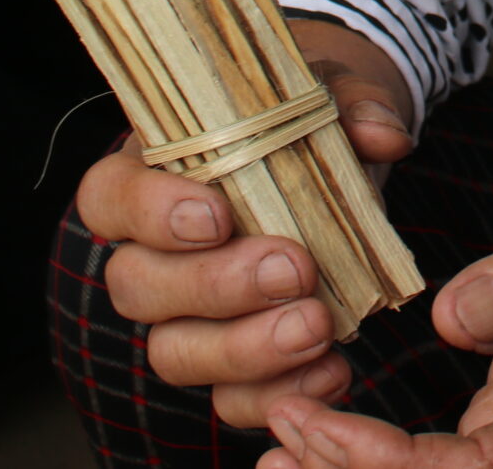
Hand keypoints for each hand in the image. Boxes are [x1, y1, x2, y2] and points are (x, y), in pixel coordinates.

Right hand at [77, 20, 417, 427]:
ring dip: (244, 349)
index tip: (215, 215)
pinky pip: (229, 399)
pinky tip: (331, 370)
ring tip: (317, 326)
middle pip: (138, 286)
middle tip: (294, 268)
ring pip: (175, 353)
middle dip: (214, 286)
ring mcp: (184, 314)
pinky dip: (275, 396)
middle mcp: (152, 250)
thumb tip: (382, 135)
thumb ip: (353, 105)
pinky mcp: (230, 359)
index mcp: (152, 172)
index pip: (110, 197)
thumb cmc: (308, 118)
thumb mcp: (330, 93)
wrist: (341, 156)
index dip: (148, 213)